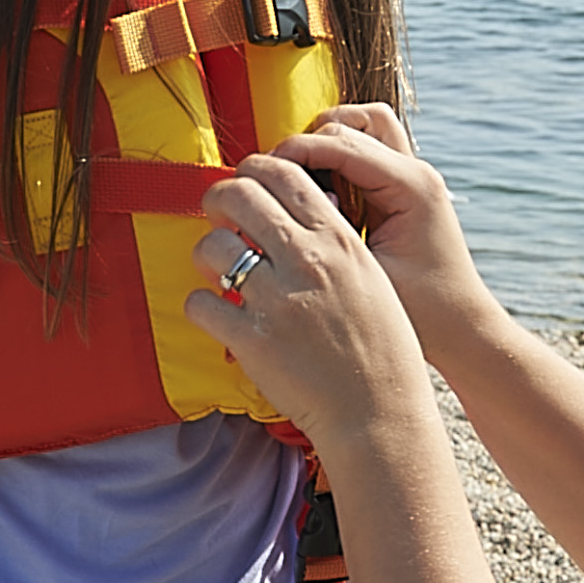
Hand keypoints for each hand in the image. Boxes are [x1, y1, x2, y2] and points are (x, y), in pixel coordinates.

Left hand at [187, 152, 429, 444]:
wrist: (380, 412)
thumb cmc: (383, 348)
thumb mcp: (373, 279)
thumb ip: (334, 243)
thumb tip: (296, 217)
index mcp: (340, 241)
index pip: (284, 173)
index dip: (253, 170)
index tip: (245, 184)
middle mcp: (308, 261)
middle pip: (239, 196)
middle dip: (218, 198)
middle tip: (216, 215)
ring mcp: (277, 300)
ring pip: (212, 247)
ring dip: (206, 254)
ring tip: (217, 270)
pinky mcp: (252, 340)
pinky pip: (200, 303)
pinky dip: (201, 306)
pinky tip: (217, 314)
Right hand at [273, 103, 503, 362]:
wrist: (465, 331)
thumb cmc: (423, 314)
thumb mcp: (365, 278)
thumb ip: (319, 245)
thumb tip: (263, 231)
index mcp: (411, 186)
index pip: (339, 143)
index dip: (291, 153)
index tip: (255, 176)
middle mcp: (416, 172)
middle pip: (347, 124)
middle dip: (303, 145)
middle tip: (271, 180)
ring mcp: (412, 177)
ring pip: (360, 127)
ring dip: (322, 144)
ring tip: (295, 183)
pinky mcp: (403, 190)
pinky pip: (364, 153)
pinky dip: (336, 161)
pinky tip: (317, 197)